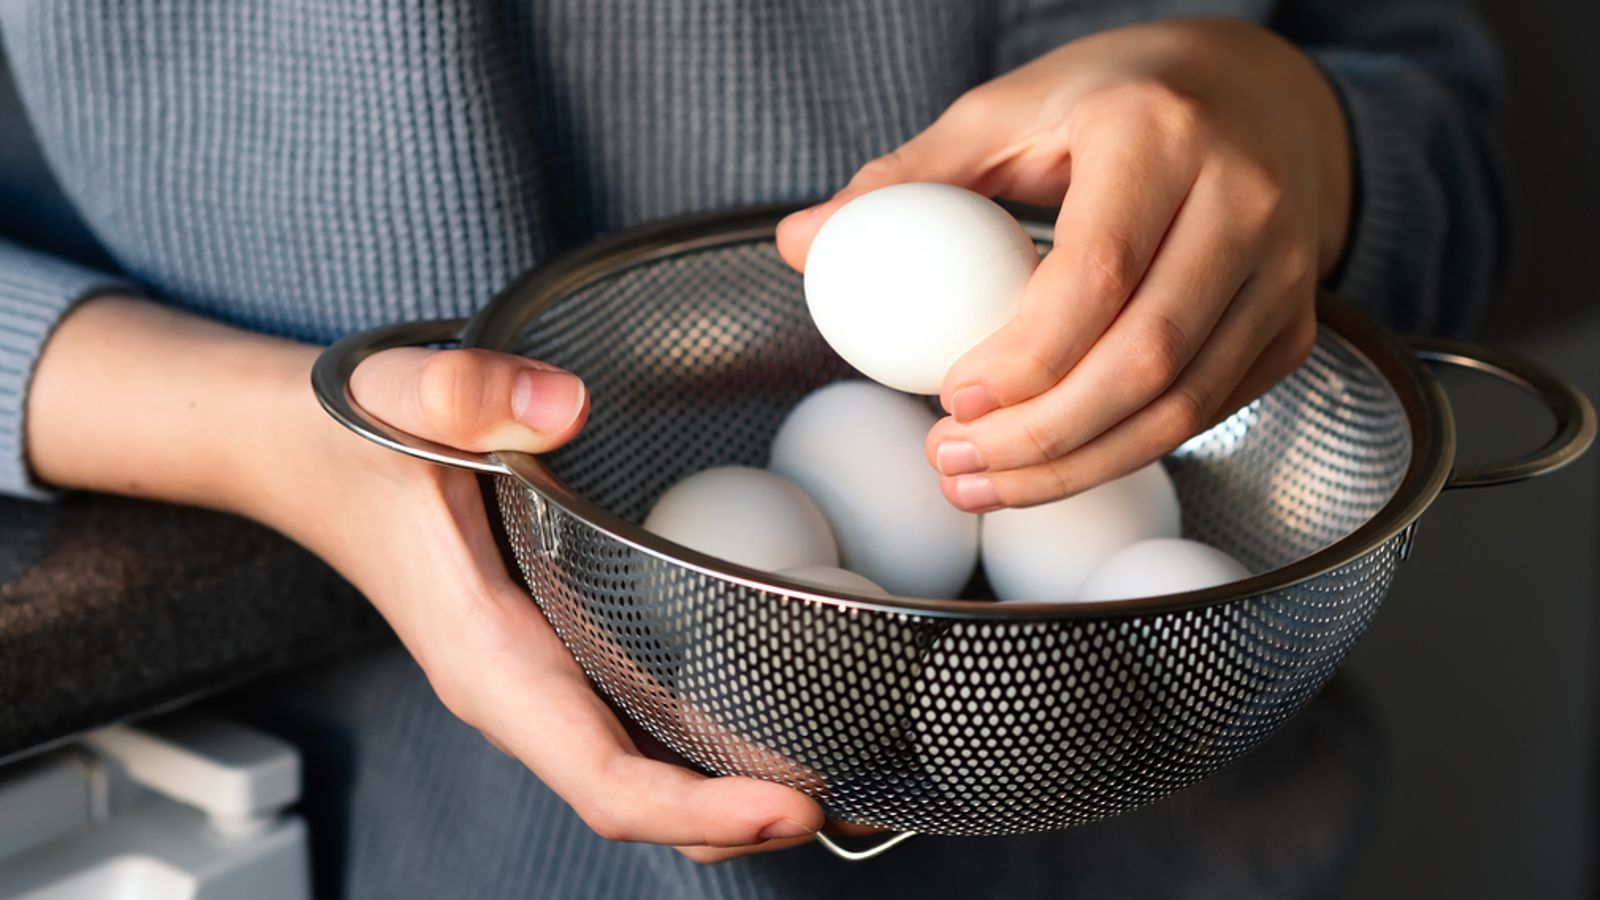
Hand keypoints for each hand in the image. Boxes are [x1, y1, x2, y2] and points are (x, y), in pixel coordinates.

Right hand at [26, 299, 823, 862]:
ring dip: (730, 796)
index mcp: (490, 661)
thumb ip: (464, 391)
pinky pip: (633, 730)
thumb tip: (563, 404)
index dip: (700, 810)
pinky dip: (704, 747)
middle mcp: (518, 692)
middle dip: (740, 822)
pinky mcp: (551, 654)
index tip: (794, 805)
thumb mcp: (398, 394)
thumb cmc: (349, 435)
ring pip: (640, 777)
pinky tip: (768, 715)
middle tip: (850, 798)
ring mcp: (536, 681)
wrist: (301, 448)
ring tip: (834, 776)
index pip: (602, 780)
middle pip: (638, 804)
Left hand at [778, 18, 1349, 508]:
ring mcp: (1284, 267)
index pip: (1095, 271)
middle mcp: (1242, 199)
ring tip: (983, 483)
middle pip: (1145, 357)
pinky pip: (1210, 412)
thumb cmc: (1112, 103)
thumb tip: (802, 244)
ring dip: (1077, 468)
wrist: (1258, 95)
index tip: (951, 400)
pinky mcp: (1292, 323)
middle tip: (952, 461)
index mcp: (1157, 134)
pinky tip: (1054, 466)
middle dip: (1040, 439)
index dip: (1023, 357)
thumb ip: (906, 180)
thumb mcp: (1005, 114)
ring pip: (1184, 405)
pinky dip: (1126, 453)